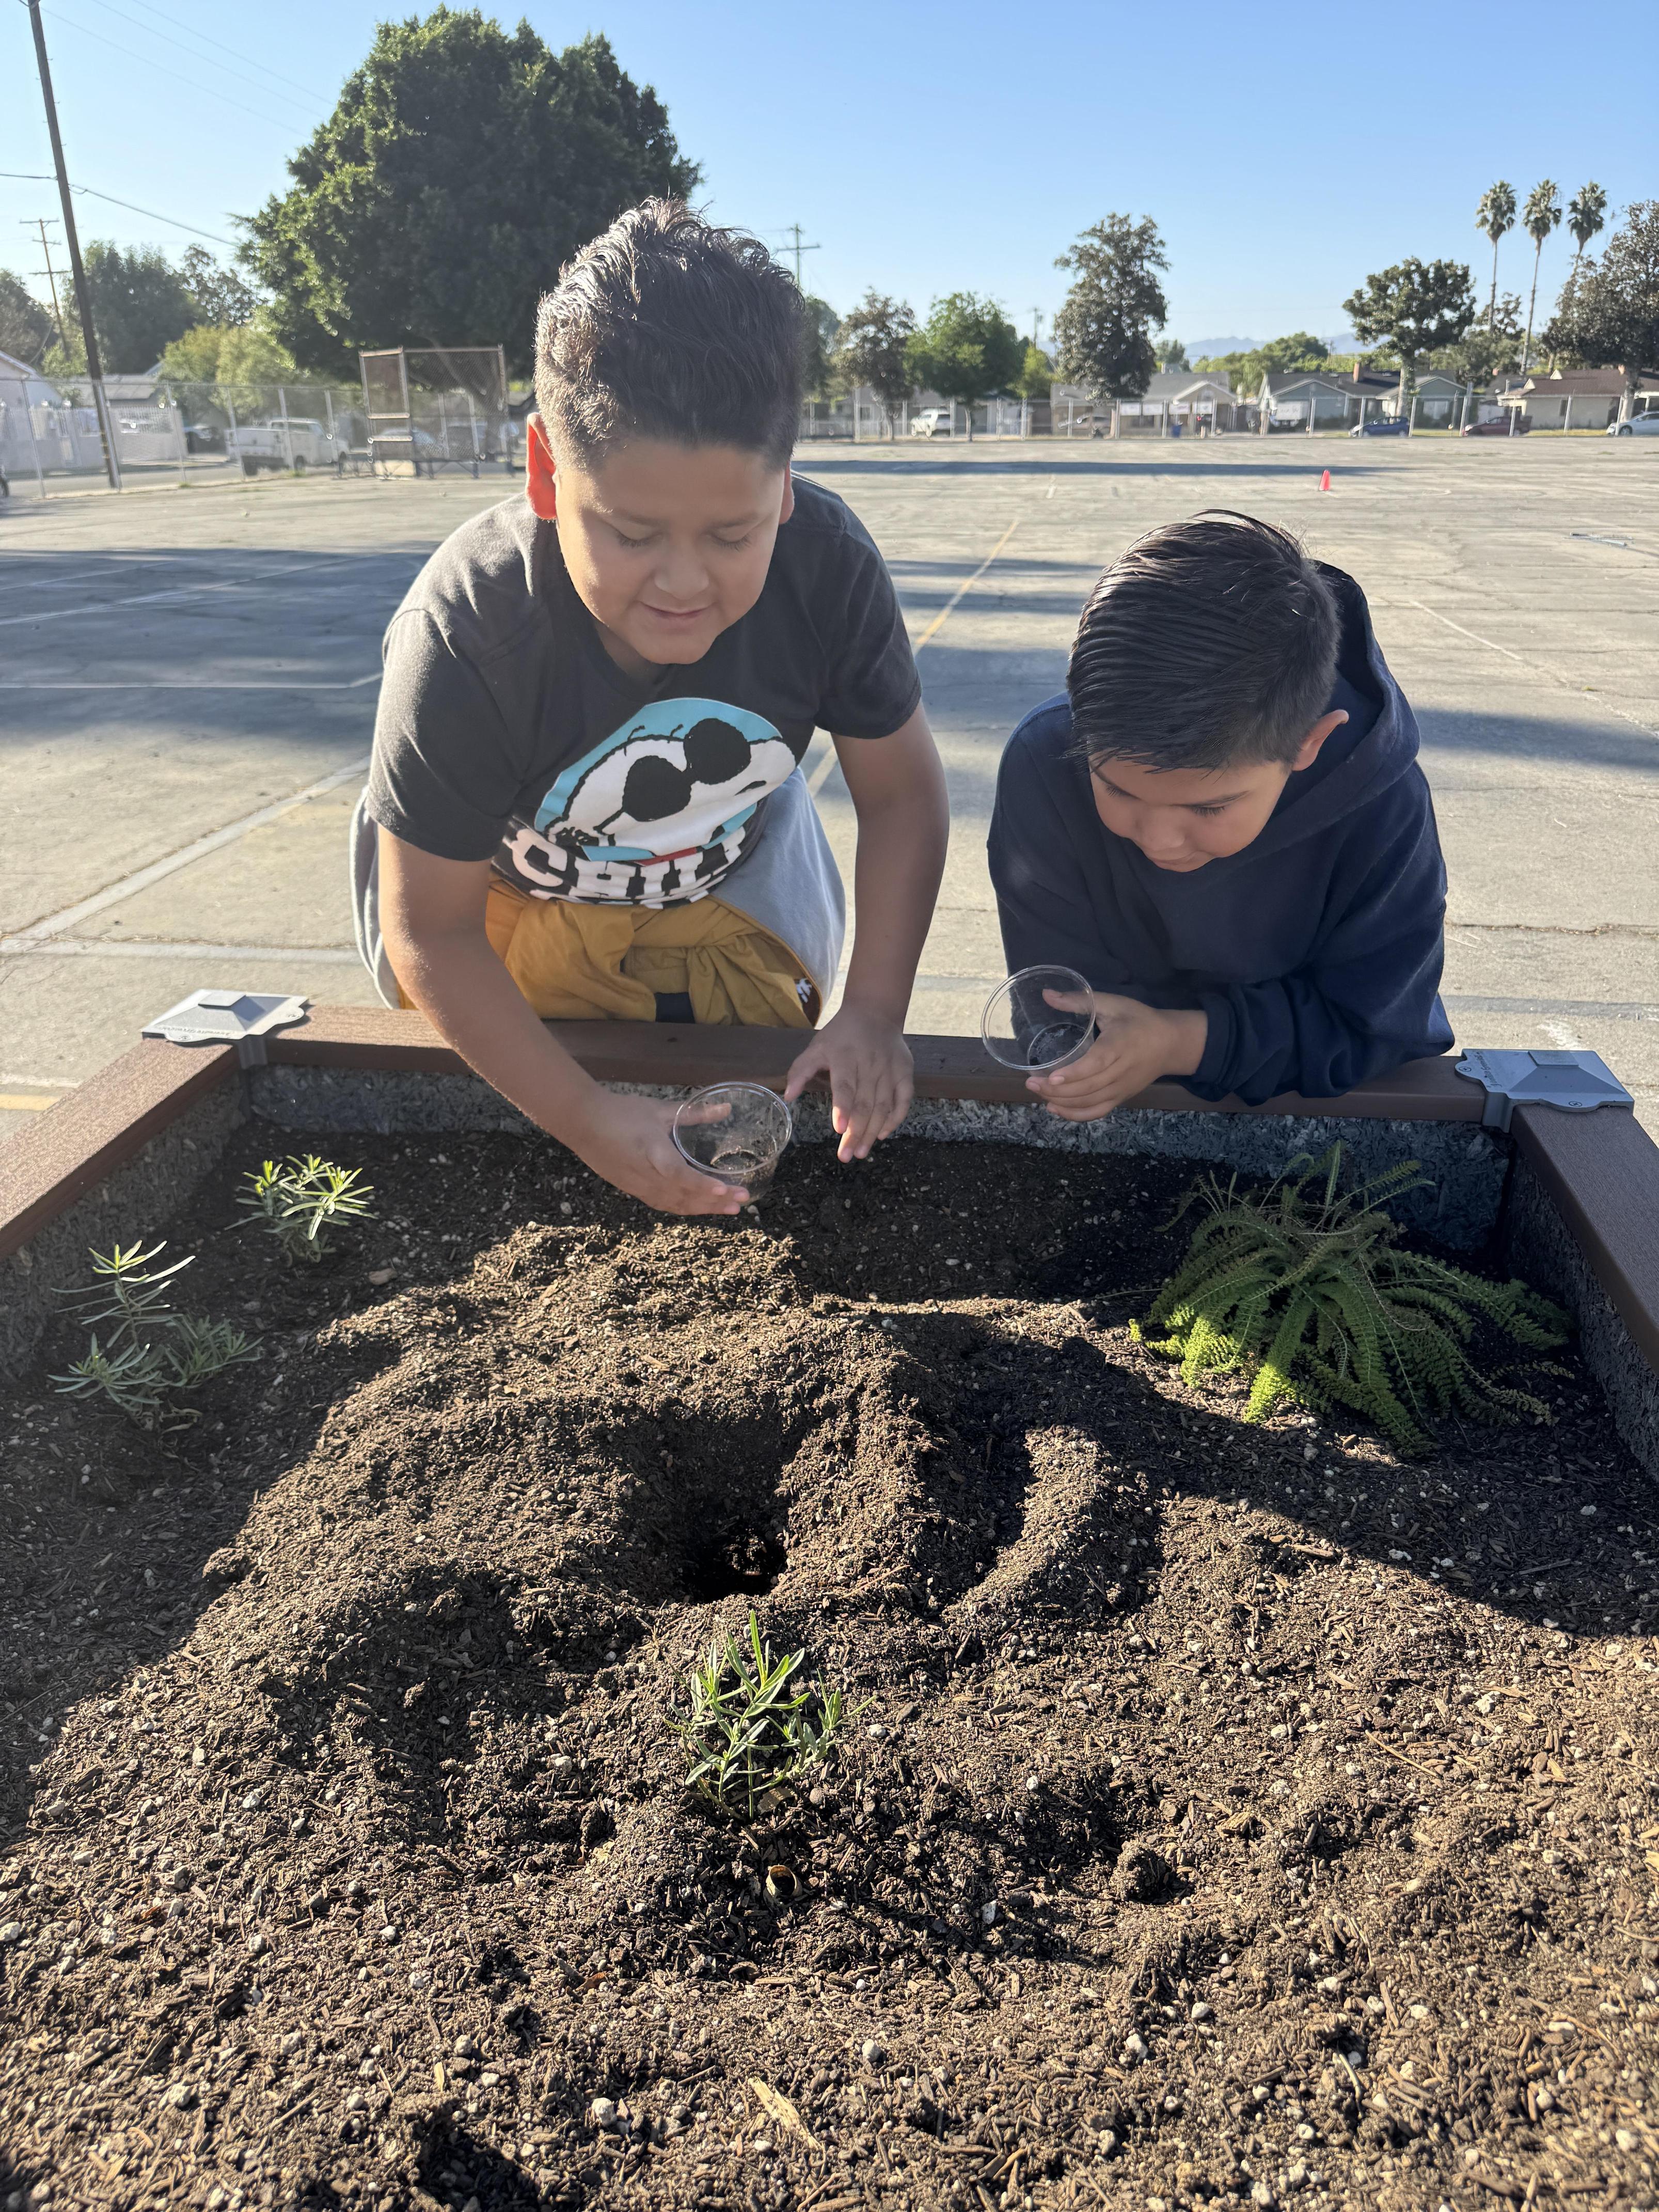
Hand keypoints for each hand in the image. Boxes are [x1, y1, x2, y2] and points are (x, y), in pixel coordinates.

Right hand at [567, 1091, 748, 1215]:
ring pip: (675, 1204)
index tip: (724, 1189)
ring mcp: (638, 1186)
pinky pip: (664, 1205)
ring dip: (704, 1208)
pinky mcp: (633, 1190)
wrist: (582, 1123)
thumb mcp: (659, 1109)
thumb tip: (727, 1108)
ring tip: (730, 1209)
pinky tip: (701, 1208)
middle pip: (683, 1195)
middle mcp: (645, 1174)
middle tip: (742, 1201)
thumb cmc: (621, 1112)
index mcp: (651, 1151)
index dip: (701, 1184)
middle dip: (715, 1201)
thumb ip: (695, 1113)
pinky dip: (685, 1207)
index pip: (678, 1174)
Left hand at [783, 1004, 912, 1162]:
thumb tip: (787, 1097)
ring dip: (872, 1132)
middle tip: (846, 1156)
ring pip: (883, 1106)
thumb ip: (800, 1071)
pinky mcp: (905, 1072)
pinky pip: (903, 1100)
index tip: (838, 1129)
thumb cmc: (840, 1035)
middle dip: (855, 1132)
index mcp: (845, 1057)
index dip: (842, 1108)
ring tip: (861, 1152)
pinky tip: (883, 1134)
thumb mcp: (816, 1047)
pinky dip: (895, 1119)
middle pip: (864, 1104)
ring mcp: (890, 1069)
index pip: (845, 1086)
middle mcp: (870, 1064)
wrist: (875, 1013)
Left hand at [1026, 993, 1206, 1121]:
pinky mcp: (1121, 1098)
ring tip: (1037, 1092)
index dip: (1075, 1073)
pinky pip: (1097, 1111)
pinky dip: (1076, 1115)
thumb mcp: (1112, 1003)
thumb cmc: (1139, 1020)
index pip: (1097, 1063)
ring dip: (1062, 1102)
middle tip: (1031, 1082)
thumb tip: (1047, 995)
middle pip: (1089, 1087)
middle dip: (1057, 1089)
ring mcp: (1122, 1088)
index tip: (1051, 1077)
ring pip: (1090, 1102)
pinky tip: (1055, 1108)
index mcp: (1120, 1045)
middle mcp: (1122, 1071)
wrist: (1171, 1043)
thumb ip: (1079, 1000)